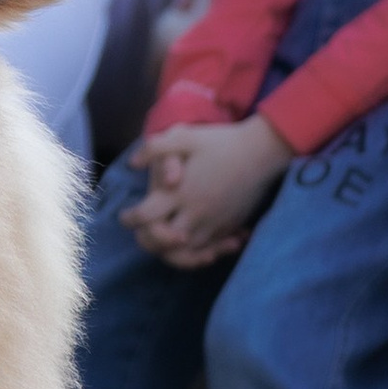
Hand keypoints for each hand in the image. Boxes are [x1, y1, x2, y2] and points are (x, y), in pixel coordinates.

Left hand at [123, 115, 287, 269]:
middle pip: (162, 242)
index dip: (129, 219)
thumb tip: (133, 164)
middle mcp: (195, 213)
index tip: (125, 216)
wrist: (262, 152)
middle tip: (141, 230)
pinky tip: (191, 243)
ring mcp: (214, 223)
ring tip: (162, 240)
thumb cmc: (221, 142)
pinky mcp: (230, 226)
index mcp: (179, 192)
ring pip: (186, 252)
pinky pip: (209, 249)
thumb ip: (154, 148)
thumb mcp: (184, 136)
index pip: (146, 217)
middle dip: (146, 239)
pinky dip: (197, 252)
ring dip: (170, 250)